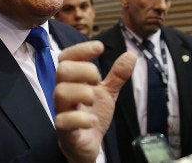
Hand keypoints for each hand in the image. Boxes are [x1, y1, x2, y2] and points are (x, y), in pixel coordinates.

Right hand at [54, 41, 135, 162]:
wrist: (88, 144)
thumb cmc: (92, 114)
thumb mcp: (107, 93)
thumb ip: (116, 76)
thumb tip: (130, 55)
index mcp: (72, 81)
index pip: (66, 57)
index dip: (81, 49)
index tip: (100, 48)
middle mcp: (63, 93)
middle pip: (62, 70)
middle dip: (84, 71)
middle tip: (97, 81)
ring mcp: (62, 111)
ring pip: (61, 93)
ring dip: (83, 92)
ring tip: (93, 99)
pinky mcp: (65, 130)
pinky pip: (63, 121)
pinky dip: (81, 119)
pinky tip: (93, 120)